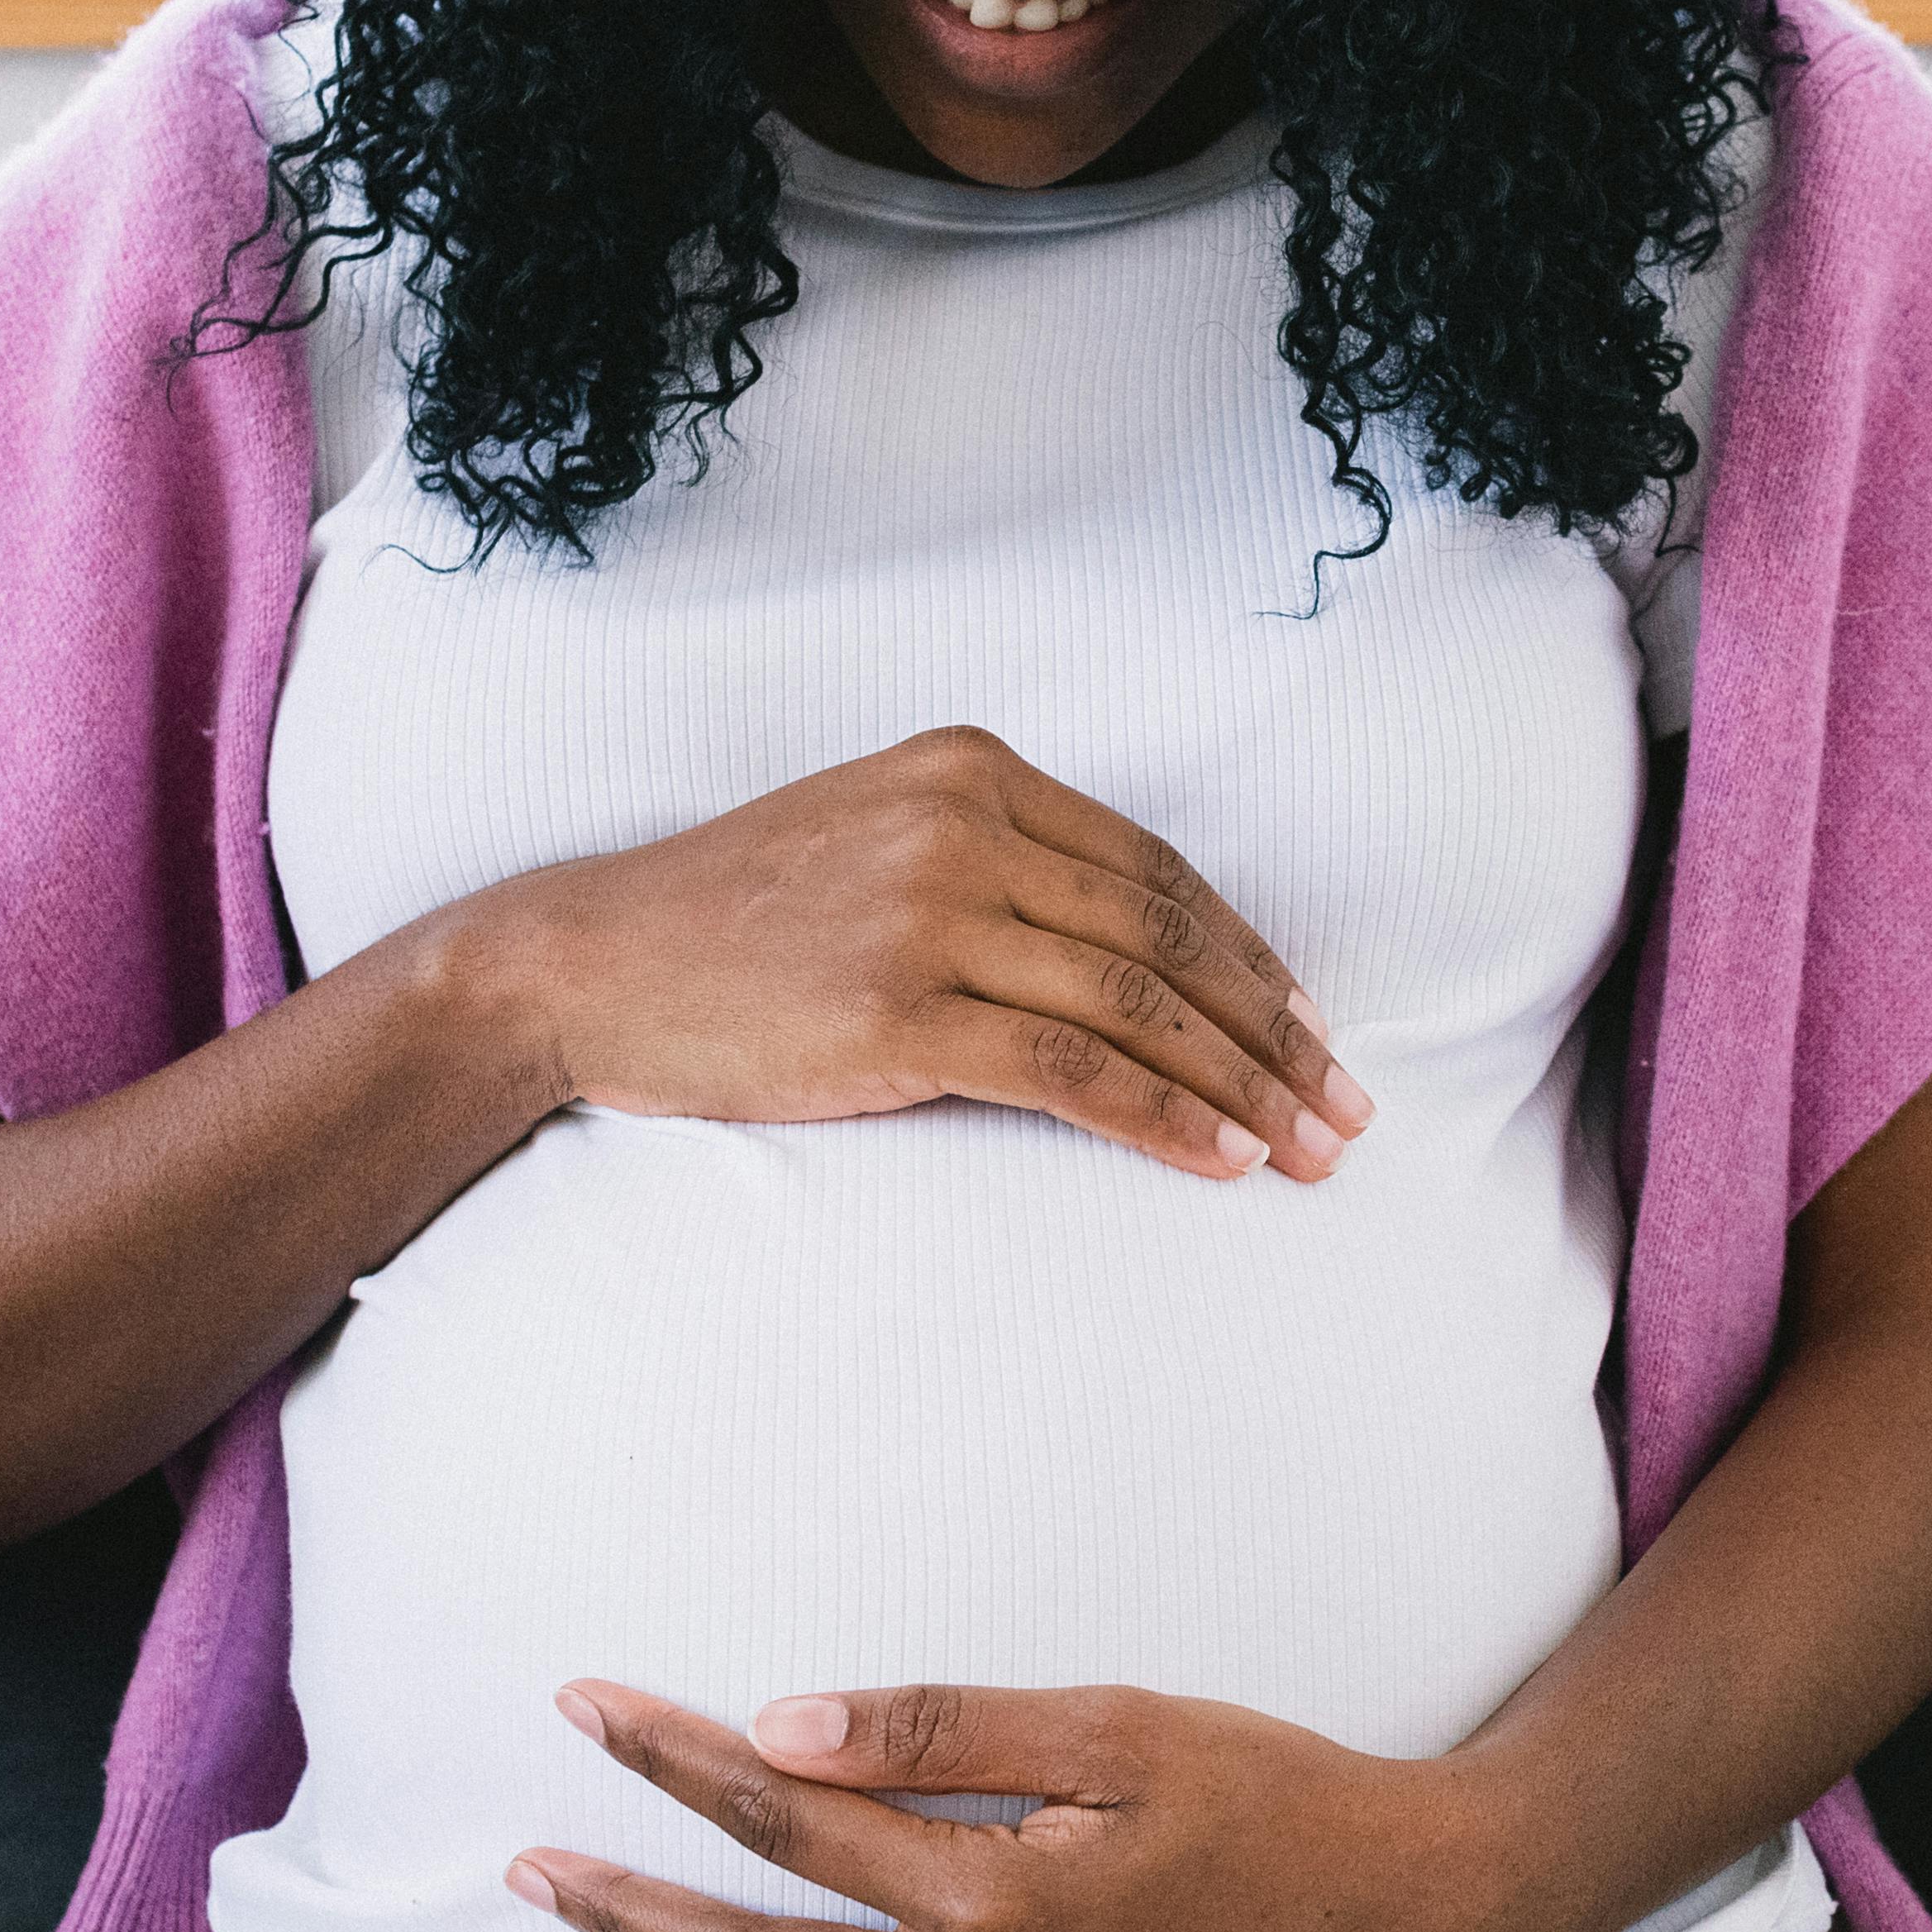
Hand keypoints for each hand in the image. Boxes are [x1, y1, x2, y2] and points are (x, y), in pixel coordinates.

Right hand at [444, 724, 1369, 1184]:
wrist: (585, 964)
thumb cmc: (731, 921)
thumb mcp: (874, 840)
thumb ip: (994, 864)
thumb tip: (1132, 959)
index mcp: (971, 769)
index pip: (1155, 871)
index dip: (1250, 956)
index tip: (1310, 1028)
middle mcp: (962, 825)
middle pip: (1167, 939)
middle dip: (1274, 1033)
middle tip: (1346, 1108)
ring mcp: (929, 915)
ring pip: (1136, 1008)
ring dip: (1241, 1088)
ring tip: (1305, 1153)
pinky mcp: (898, 1011)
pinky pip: (1071, 1072)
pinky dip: (1162, 1120)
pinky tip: (1221, 1162)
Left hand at [506, 1678, 1579, 1931]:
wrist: (1401, 1919)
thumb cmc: (1271, 1798)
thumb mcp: (1118, 1723)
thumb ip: (946, 1729)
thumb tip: (785, 1724)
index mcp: (992, 1895)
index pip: (785, 1817)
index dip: (670, 1759)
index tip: (584, 1710)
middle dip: (627, 1907)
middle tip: (526, 1869)